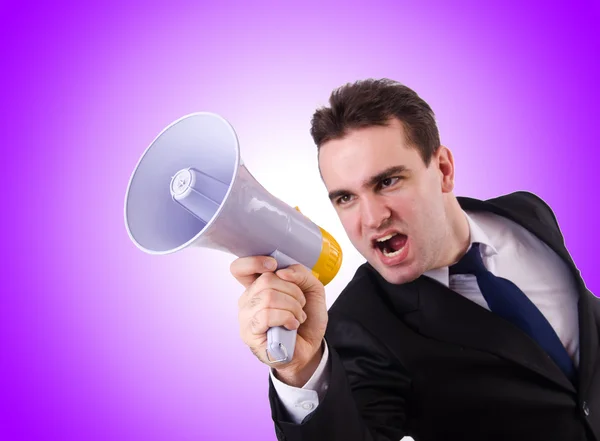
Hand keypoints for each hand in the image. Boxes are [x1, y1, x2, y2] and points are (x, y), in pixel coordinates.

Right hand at [231, 256, 327, 385]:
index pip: (240, 268)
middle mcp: (247, 300)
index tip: (274, 265)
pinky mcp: (249, 333)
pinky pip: (266, 315)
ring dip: (293, 306)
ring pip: (268, 297)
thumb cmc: (306, 319)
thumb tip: (282, 272)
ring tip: (298, 317)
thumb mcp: (311, 289)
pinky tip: (292, 325)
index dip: (255, 262)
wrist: (310, 348)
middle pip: (265, 280)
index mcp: (258, 286)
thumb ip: (301, 274)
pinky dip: (286, 317)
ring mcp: (246, 317)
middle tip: (300, 304)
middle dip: (293, 291)